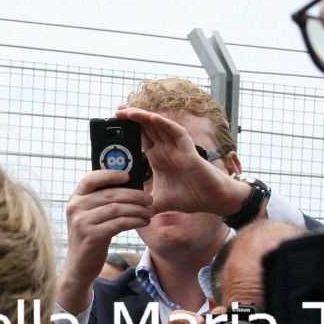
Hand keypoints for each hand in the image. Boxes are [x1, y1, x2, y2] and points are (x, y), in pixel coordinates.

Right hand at [59, 169, 153, 313]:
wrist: (78, 266)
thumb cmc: (90, 238)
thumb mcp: (89, 216)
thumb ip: (101, 202)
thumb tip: (130, 187)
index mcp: (75, 199)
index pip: (91, 179)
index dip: (110, 174)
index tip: (128, 176)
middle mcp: (76, 208)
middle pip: (110, 194)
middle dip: (134, 195)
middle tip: (149, 199)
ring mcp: (82, 222)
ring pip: (117, 209)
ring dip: (138, 209)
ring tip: (150, 211)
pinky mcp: (92, 236)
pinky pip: (119, 223)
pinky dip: (135, 221)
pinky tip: (144, 221)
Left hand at [114, 106, 244, 216]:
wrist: (211, 201)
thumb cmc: (190, 197)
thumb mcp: (159, 202)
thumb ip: (144, 204)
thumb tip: (128, 213)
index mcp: (158, 157)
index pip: (140, 138)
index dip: (128, 130)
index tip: (112, 126)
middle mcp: (166, 149)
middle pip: (146, 128)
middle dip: (132, 118)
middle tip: (116, 110)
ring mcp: (177, 147)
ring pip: (158, 126)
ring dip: (143, 117)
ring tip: (127, 111)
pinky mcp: (188, 149)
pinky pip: (175, 132)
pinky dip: (164, 124)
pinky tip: (151, 118)